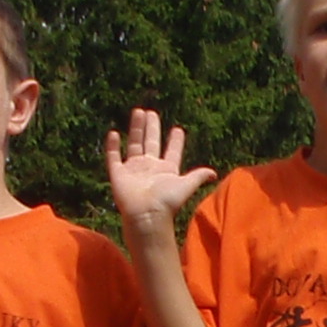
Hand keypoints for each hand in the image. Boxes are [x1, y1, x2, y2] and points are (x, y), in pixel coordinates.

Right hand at [104, 110, 215, 235]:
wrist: (146, 215)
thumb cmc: (167, 203)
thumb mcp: (186, 186)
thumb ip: (198, 176)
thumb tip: (214, 174)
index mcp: (167, 170)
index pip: (172, 151)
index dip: (175, 141)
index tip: (178, 130)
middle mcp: (150, 168)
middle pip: (151, 142)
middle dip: (152, 127)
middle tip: (151, 112)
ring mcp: (133, 170)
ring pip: (134, 144)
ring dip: (136, 128)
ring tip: (138, 111)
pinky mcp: (119, 174)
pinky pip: (114, 157)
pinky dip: (112, 146)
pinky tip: (113, 133)